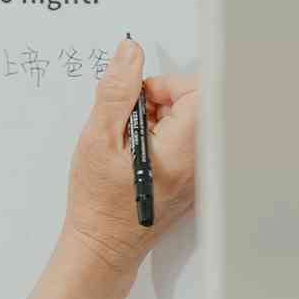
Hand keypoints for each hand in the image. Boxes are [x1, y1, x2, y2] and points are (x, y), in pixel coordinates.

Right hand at [62, 37, 198, 276]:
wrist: (105, 244)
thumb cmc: (98, 200)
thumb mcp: (97, 137)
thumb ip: (117, 91)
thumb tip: (129, 54)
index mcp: (182, 150)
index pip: (200, 92)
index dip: (167, 85)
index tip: (141, 98)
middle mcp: (200, 161)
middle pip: (197, 104)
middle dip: (161, 100)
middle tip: (130, 121)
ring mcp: (200, 171)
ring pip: (192, 120)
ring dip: (161, 118)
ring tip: (131, 141)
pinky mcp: (194, 177)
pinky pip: (188, 140)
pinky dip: (163, 136)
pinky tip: (140, 152)